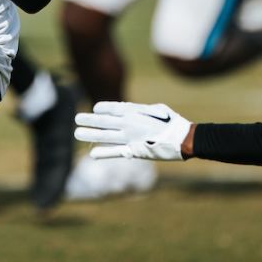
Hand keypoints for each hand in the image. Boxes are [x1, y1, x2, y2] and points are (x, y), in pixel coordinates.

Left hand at [74, 101, 190, 160]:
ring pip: (105, 136)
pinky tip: (92, 154)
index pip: (113, 108)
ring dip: (90, 134)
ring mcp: (130, 138)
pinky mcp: (135, 151)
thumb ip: (142, 109)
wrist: (183, 139)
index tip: (94, 108)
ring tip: (77, 133)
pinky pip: (116, 152)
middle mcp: (129, 123)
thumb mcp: (157, 109)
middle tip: (77, 118)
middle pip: (104, 121)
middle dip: (89, 120)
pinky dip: (103, 153)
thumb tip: (131, 109)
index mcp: (135, 111)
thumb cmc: (173, 122)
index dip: (102, 108)